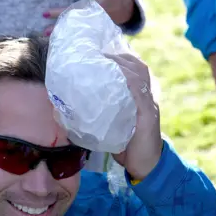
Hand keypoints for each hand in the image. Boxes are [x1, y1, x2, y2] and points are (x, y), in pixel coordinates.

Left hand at [43, 0, 136, 35]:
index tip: (45, 14)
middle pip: (70, 24)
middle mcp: (90, 19)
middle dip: (57, 28)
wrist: (126, 11)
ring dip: (62, 35)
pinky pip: (81, 35)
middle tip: (44, 32)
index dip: (57, 12)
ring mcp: (92, 27)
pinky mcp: (95, 33)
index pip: (70, 10)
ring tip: (50, 38)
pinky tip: (63, 42)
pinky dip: (72, 38)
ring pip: (75, 31)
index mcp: (90, 8)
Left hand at [106, 53, 162, 180]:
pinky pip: (140, 93)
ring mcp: (149, 104)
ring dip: (122, 64)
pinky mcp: (148, 115)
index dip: (118, 56)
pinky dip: (130, 82)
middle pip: (136, 66)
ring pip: (140, 75)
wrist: (145, 166)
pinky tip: (119, 75)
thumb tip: (66, 109)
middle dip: (118, 55)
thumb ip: (98, 114)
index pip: (131, 68)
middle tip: (98, 50)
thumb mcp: (110, 125)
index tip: (98, 49)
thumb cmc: (126, 146)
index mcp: (138, 96)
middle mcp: (146, 96)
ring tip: (105, 58)